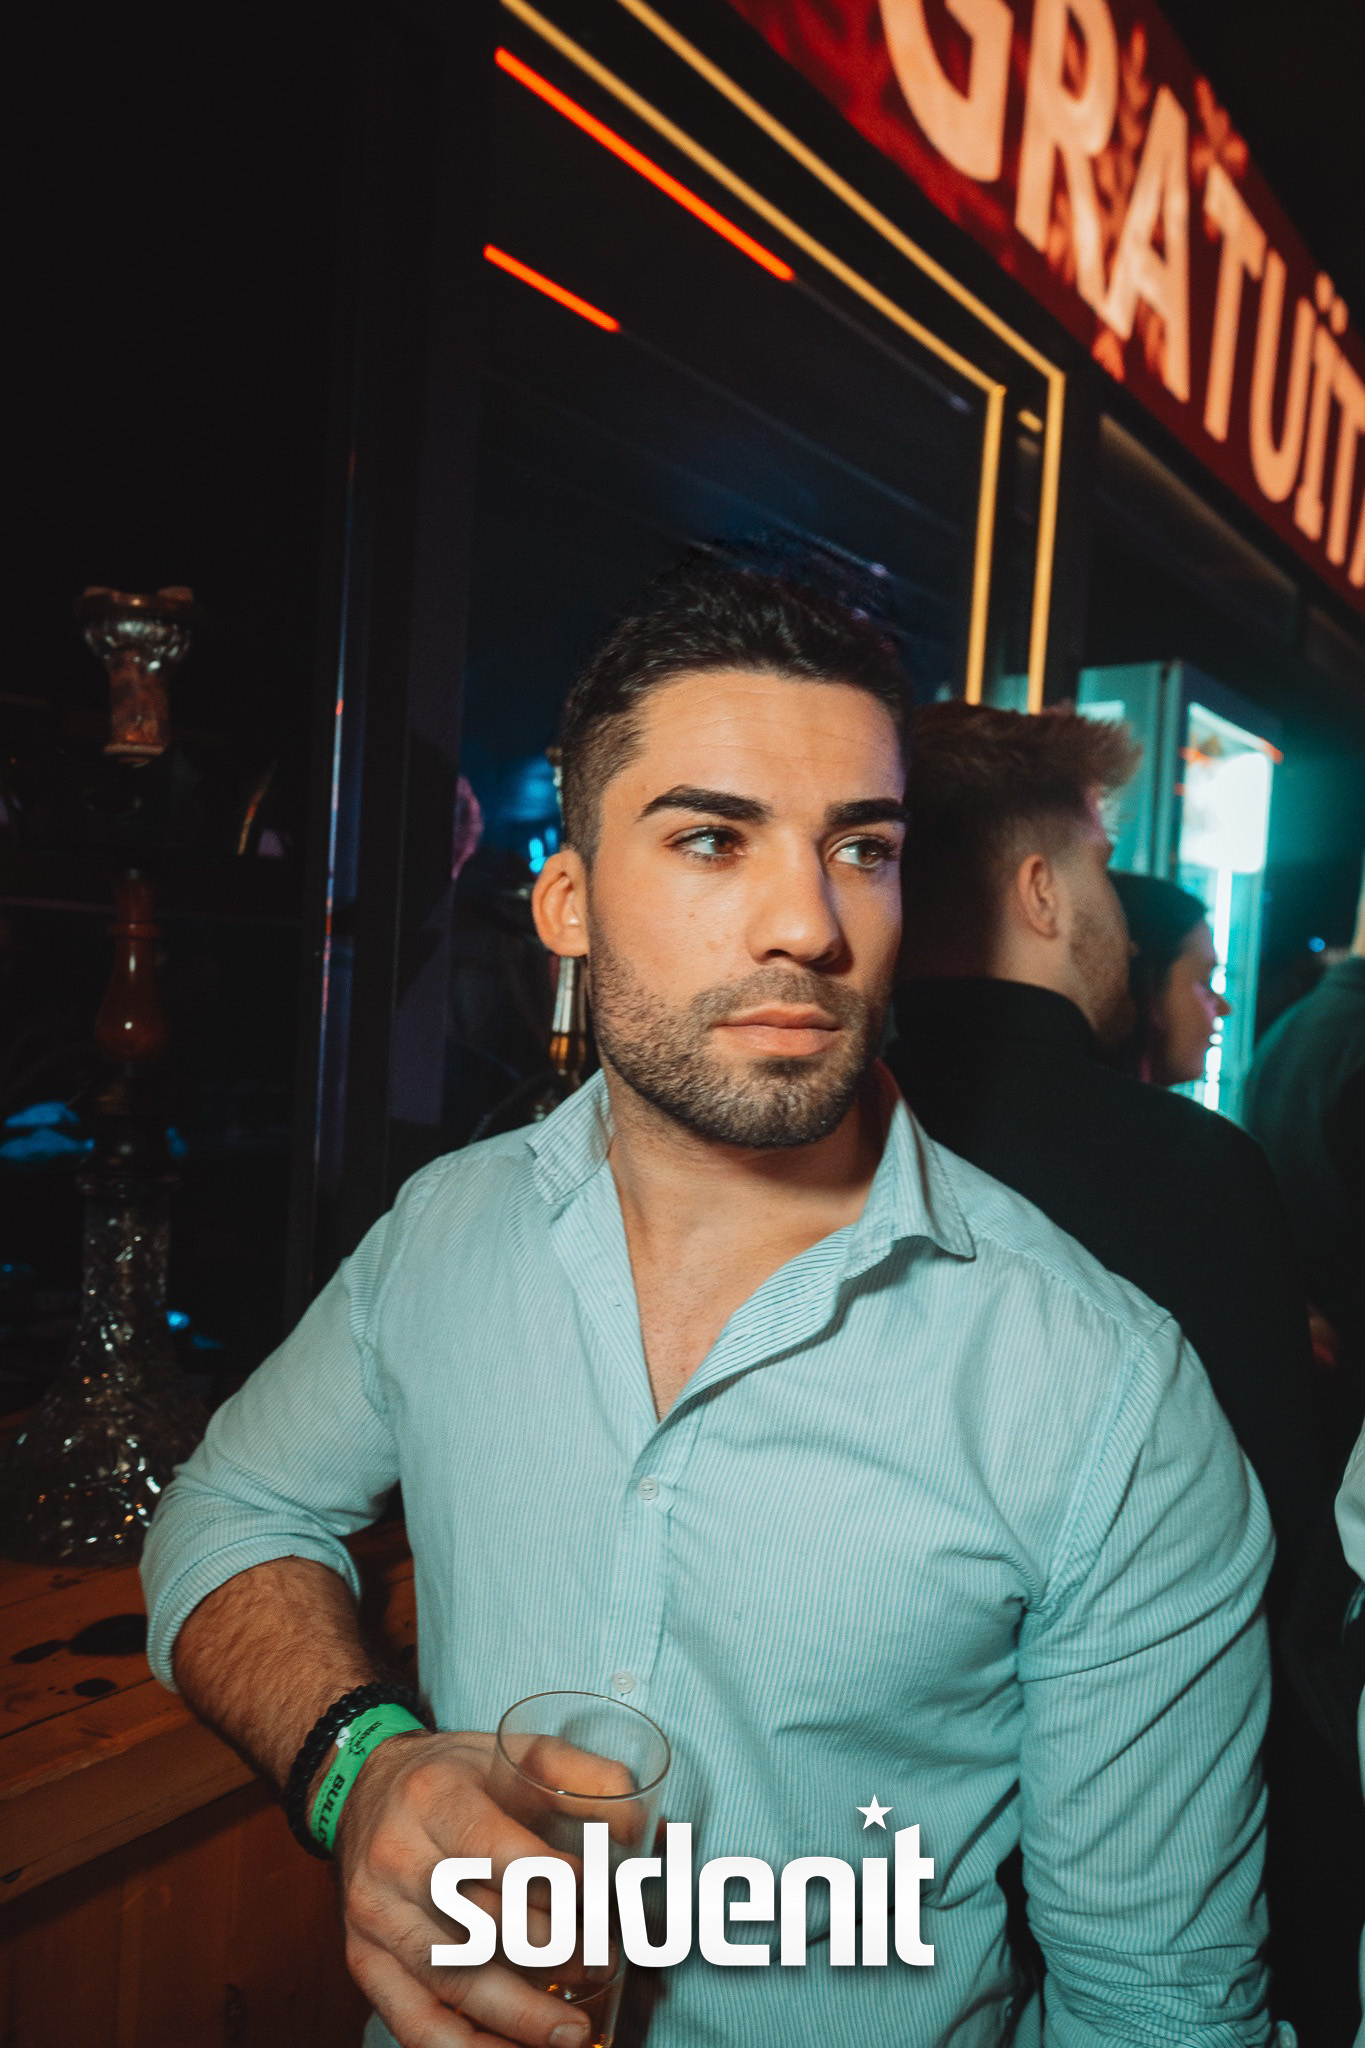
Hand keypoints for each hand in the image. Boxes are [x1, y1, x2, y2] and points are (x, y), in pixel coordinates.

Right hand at [333, 1729, 596, 2047]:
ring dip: (517, 2016)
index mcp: (433, 1796)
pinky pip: (412, 2021)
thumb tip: (645, 1826)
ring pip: (449, 1980)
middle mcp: (395, 1856)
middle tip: (605, 1961)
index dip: (548, 1881)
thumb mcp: (519, 1751)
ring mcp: (375, 1914)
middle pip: (475, 1921)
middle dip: (549, 1952)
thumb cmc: (458, 1774)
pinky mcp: (364, 1959)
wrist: (364, 1787)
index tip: (597, 1899)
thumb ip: (585, 1777)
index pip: (492, 1850)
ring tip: (574, 2031)